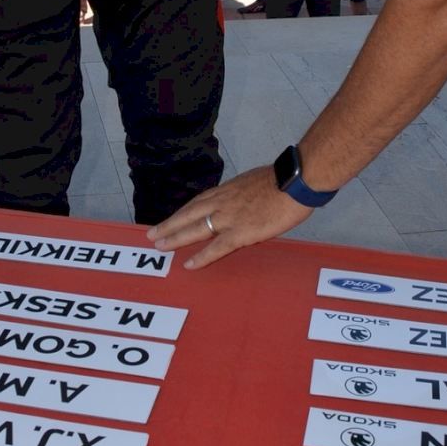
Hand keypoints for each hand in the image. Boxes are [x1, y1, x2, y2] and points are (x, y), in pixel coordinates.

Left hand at [146, 163, 312, 267]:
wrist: (295, 182)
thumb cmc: (283, 180)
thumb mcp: (255, 182)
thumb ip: (243, 194)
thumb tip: (244, 201)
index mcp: (227, 190)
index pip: (198, 202)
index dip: (183, 212)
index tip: (172, 218)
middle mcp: (222, 202)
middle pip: (188, 214)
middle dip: (169, 224)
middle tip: (152, 234)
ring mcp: (229, 217)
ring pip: (194, 229)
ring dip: (175, 237)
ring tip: (159, 246)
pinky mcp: (240, 232)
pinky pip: (216, 248)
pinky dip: (201, 257)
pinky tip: (189, 264)